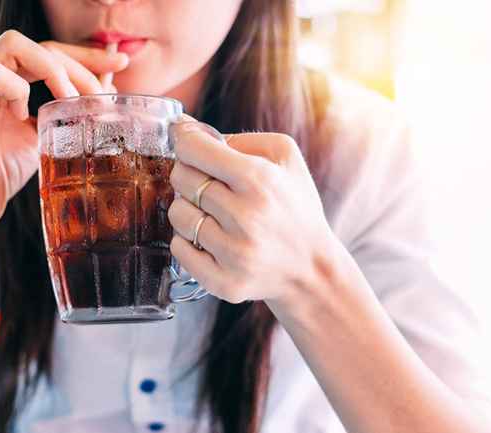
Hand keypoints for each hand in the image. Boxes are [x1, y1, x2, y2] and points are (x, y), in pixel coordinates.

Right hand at [0, 30, 128, 233]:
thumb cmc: (5, 170)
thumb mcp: (48, 134)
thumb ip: (69, 108)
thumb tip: (107, 87)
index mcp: (5, 78)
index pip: (49, 50)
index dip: (85, 55)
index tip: (119, 64)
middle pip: (37, 44)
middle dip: (78, 64)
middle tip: (100, 96)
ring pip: (12, 46)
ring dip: (51, 70)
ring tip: (69, 101)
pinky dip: (15, 89)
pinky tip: (23, 116)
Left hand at [168, 120, 337, 304]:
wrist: (313, 269)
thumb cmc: (295, 207)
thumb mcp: (285, 158)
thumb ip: (240, 139)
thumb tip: (188, 129)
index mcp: (260, 179)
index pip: (193, 148)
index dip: (184, 141)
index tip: (187, 143)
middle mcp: (246, 216)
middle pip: (181, 178)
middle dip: (188, 174)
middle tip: (207, 183)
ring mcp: (234, 253)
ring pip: (177, 214)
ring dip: (188, 209)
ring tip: (212, 214)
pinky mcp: (224, 282)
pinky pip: (179, 249)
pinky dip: (188, 241)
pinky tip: (211, 239)